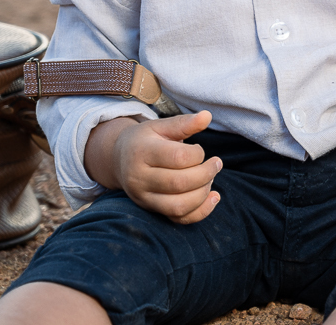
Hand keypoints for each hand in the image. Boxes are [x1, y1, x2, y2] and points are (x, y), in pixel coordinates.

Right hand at [84, 110, 221, 223]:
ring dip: (203, 193)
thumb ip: (184, 123)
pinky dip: (201, 212)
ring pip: (179, 206)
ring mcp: (144, 198)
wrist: (119, 160)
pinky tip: (213, 197)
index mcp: (142, 153)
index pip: (177, 158)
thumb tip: (207, 116)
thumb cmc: (145, 140)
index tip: (200, 149)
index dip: (198, 154)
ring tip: (210, 179)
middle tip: (216, 163)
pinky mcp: (152, 210)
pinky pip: (179, 219)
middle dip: (206, 174)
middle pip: (179, 183)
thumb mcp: (160, 126)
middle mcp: (139, 179)